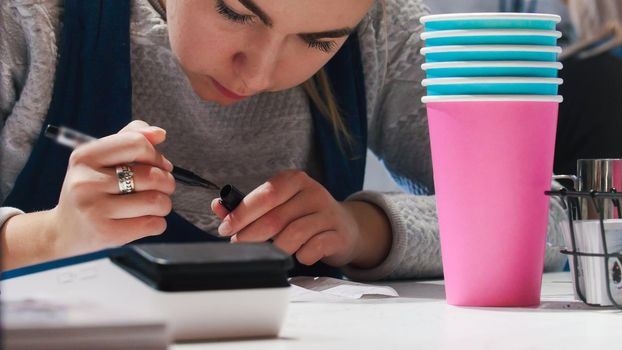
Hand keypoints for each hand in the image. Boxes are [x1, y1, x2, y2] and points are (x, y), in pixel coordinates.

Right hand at [48, 120, 175, 257]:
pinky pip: (154, 224)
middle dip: (167, 182)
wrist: (63, 231)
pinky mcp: (107, 234)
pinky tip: (144, 221)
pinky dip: (158, 223)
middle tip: (162, 188)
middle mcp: (86, 182)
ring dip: (164, 204)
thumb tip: (159, 133)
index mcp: (84, 157)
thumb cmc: (90, 190)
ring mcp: (95, 209)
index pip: (136, 144)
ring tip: (153, 205)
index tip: (161, 165)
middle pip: (152, 176)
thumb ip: (129, 139)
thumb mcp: (100, 160)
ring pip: (157, 201)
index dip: (157, 155)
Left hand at [211, 170, 391, 267]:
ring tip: (272, 251)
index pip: (266, 194)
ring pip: (292, 236)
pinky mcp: (338, 234)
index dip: (242, 213)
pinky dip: (301, 256)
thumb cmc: (304, 215)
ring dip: (276, 249)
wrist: (345, 226)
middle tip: (240, 244)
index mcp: (295, 180)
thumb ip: (249, 206)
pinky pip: (313, 249)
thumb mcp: (280, 205)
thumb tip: (219, 207)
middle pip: (275, 218)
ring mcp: (328, 213)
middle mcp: (313, 192)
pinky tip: (300, 255)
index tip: (226, 228)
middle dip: (251, 235)